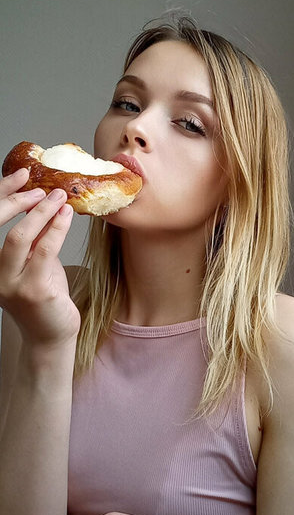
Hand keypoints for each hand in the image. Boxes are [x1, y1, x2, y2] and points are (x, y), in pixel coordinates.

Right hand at [0, 167, 80, 345]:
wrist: (51, 337)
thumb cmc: (44, 299)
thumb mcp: (34, 264)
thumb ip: (33, 240)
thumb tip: (43, 203)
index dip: (3, 197)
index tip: (19, 177)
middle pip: (4, 228)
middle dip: (24, 202)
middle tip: (45, 187)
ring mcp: (12, 285)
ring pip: (22, 238)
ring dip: (43, 213)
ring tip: (60, 197)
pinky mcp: (34, 291)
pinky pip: (45, 251)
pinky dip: (57, 229)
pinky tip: (66, 217)